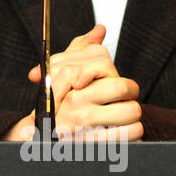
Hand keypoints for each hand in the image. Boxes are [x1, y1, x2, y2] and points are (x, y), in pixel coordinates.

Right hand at [2, 24, 143, 140]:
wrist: (41, 143)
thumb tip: (100, 30)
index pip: (101, 63)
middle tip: (125, 97)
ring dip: (132, 114)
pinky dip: (134, 133)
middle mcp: (74, 104)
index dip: (110, 71)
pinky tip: (128, 131)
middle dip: (129, 90)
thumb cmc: (56, 108)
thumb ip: (80, 51)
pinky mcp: (96, 146)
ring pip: (131, 110)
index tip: (109, 81)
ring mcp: (84, 126)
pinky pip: (131, 133)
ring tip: (124, 117)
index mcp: (67, 85)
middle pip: (121, 85)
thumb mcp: (62, 77)